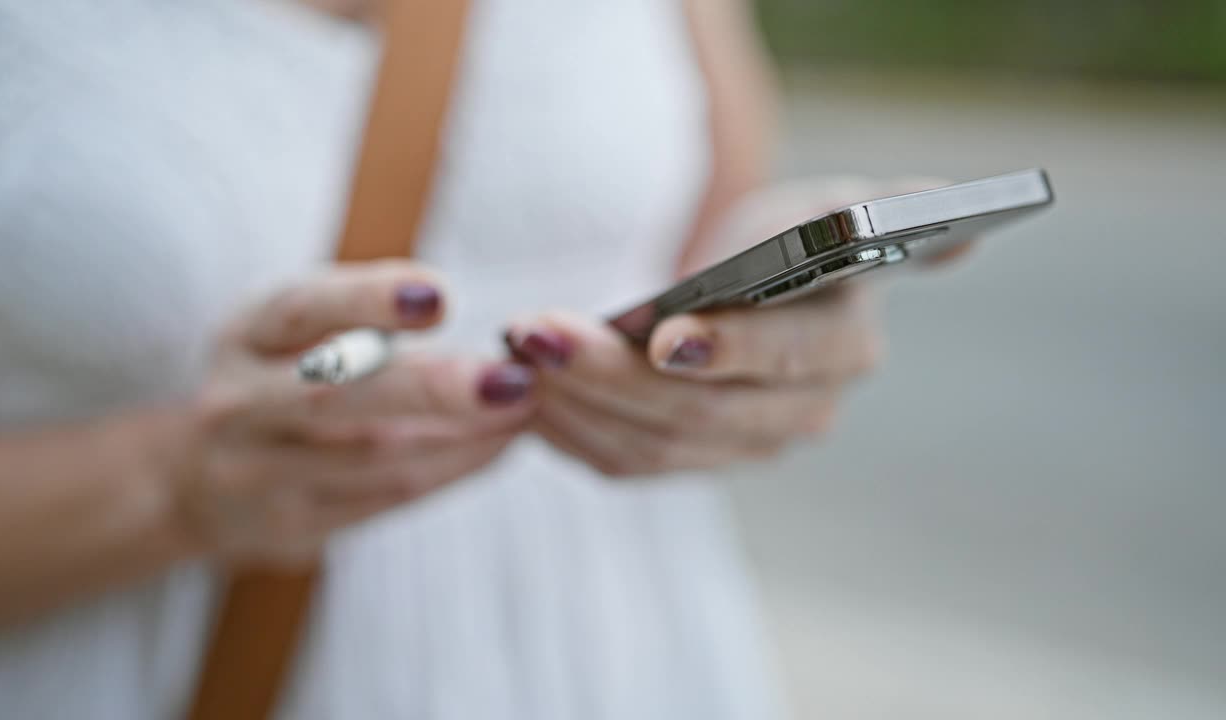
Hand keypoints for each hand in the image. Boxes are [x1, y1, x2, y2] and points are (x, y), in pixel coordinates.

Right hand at [169, 262, 536, 566]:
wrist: (196, 481)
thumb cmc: (280, 375)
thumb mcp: (295, 328)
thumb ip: (363, 312)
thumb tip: (455, 306)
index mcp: (245, 334)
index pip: (302, 309)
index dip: (368, 300)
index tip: (439, 297)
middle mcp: (240, 404)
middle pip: (335, 395)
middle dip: (430, 388)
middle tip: (511, 379)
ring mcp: (260, 474)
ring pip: (375, 457)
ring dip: (464, 434)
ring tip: (526, 406)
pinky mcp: (294, 527)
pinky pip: (389, 496)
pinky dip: (454, 467)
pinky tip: (502, 442)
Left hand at [507, 176, 967, 477]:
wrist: (753, 284)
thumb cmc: (792, 236)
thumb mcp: (838, 207)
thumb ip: (890, 212)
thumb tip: (967, 226)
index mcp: (842, 345)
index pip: (787, 358)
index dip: (731, 350)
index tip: (666, 336)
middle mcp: (800, 410)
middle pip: (704, 412)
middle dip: (613, 374)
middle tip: (538, 333)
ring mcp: (743, 447)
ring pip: (655, 445)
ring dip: (578, 402)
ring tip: (520, 350)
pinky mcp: (691, 463)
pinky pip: (625, 465)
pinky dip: (572, 431)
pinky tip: (529, 392)